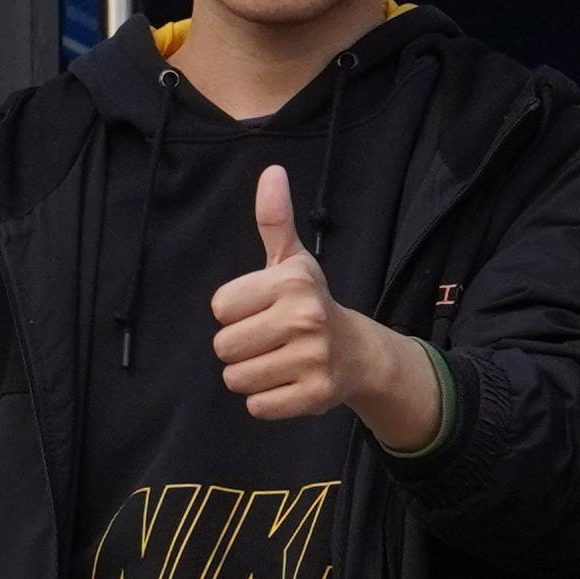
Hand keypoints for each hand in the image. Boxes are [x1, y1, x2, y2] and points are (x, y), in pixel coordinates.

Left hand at [211, 165, 438, 442]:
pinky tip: (287, 384)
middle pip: (224, 346)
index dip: (236, 312)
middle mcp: (305, 319)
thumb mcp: (293, 260)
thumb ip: (274, 219)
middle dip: (240, 348)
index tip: (262, 311)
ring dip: (249, 375)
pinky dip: (266, 401)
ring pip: (236, 379)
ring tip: (277, 362)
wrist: (359, 353)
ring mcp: (313, 360)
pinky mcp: (315, 396)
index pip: (220, 307)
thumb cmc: (311, 303)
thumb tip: (271, 172)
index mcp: (293, 282)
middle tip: (269, 341)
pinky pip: (258, 406)